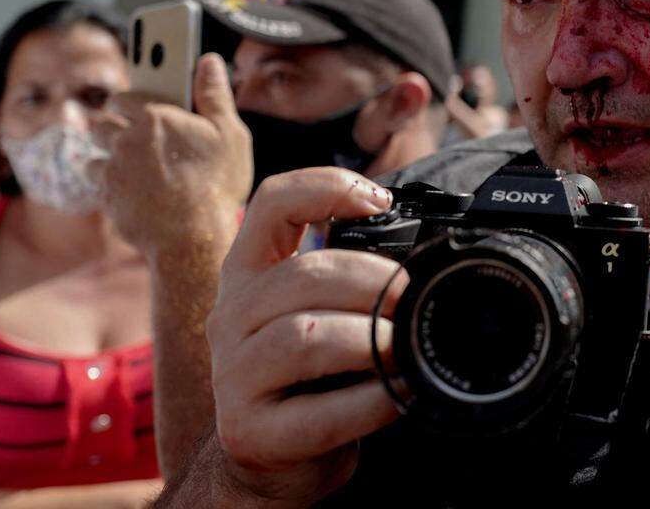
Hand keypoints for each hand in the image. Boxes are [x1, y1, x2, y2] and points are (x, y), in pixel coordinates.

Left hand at [94, 53, 251, 254]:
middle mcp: (126, 139)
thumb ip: (215, 95)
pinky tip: (129, 190)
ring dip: (107, 157)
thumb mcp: (230, 134)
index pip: (123, 98)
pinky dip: (108, 184)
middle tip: (133, 139)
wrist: (194, 238)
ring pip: (95, 154)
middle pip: (102, 124)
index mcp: (155, 117)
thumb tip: (209, 60)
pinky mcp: (106, 197)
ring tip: (130, 165)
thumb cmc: (217, 184)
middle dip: (113, 128)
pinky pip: (97, 184)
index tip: (132, 108)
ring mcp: (113, 170)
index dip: (126, 103)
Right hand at [205, 167, 403, 504]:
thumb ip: (344, 276)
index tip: (380, 201)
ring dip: (369, 339)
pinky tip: (396, 395)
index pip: (271, 203)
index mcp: (248, 273)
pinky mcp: (249, 430)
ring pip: (305, 337)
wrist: (273, 461)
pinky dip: (369, 402)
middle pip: (303, 275)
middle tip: (411, 300)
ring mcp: (232, 374)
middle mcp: (231, 315)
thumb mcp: (316, 311)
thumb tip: (419, 250)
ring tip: (403, 347)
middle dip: (373, 282)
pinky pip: (318, 411)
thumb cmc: (310, 377)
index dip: (325, 187)